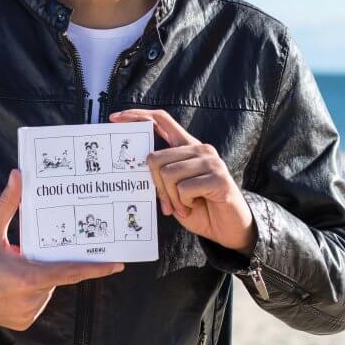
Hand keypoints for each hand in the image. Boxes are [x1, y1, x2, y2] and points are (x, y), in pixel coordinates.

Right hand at [0, 169, 124, 330]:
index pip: (70, 272)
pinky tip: (12, 281)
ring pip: (47, 288)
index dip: (94, 268)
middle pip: (56, 275)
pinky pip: (37, 301)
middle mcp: (31, 299)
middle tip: (31, 251)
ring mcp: (26, 314)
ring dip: (40, 276)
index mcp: (28, 277)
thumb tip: (18, 175)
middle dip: (50, 261)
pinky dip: (32, 290)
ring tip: (15, 266)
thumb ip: (9, 204)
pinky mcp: (21, 322)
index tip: (117, 264)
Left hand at [109, 109, 255, 254]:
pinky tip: (195, 206)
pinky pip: (184, 189)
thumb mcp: (174, 189)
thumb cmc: (200, 208)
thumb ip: (161, 173)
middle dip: (155, 186)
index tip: (115, 118)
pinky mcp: (218, 178)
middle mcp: (199, 148)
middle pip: (155, 158)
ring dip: (171, 198)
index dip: (137, 115)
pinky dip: (184, 204)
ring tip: (185, 206)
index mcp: (187, 146)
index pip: (161, 119)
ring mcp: (210, 161)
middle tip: (168, 204)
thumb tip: (135, 165)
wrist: (229, 229)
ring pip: (168, 174)